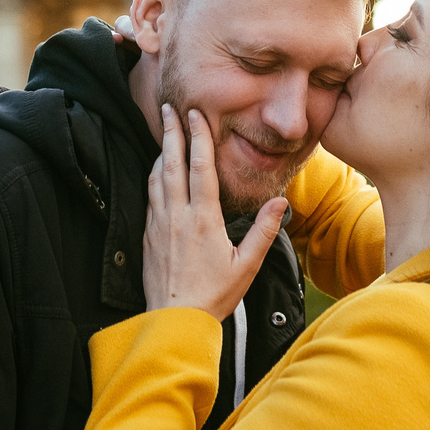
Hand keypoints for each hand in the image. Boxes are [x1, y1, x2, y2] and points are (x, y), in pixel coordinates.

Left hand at [144, 106, 286, 320]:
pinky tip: (157, 171)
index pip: (201, 167)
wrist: (174, 321)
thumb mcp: (246, 266)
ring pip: (157, 177)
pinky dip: (154, 176)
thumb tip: (281, 200)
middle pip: (172, 163)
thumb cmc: (213, 296)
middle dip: (170, 132)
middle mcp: (177, 216)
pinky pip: (150, 196)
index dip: (198, 137)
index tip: (195, 114)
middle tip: (168, 108)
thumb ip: (264, 230)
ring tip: (163, 132)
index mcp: (203, 219)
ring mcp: (159, 224)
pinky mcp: (148, 235)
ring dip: (160, 151)